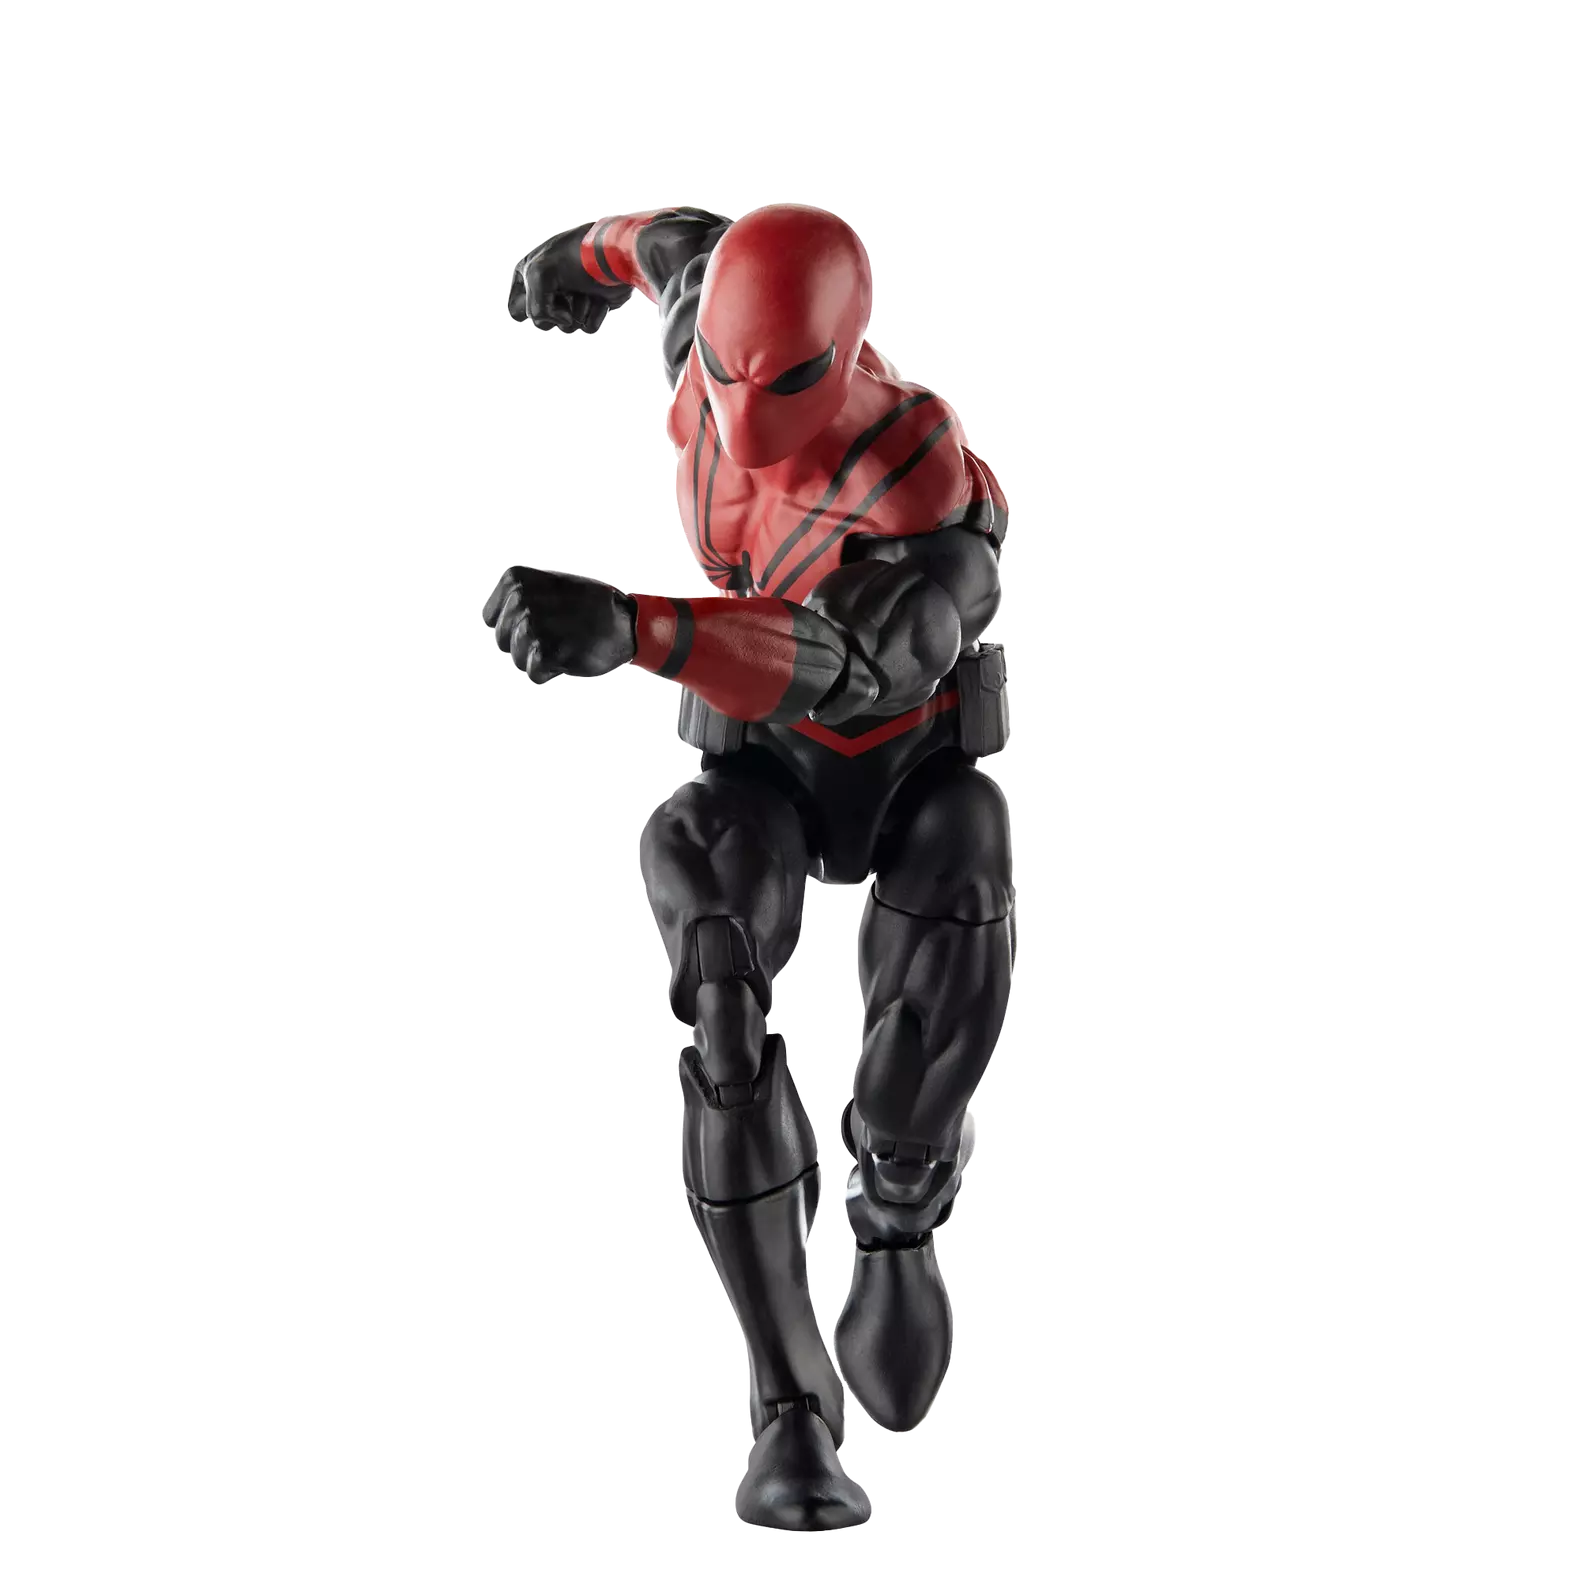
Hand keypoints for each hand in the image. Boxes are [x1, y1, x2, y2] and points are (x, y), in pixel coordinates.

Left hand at [479, 563, 636, 684]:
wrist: (627, 623)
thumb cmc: (588, 606)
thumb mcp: (551, 585)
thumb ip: (518, 597)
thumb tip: (490, 624)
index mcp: (515, 579)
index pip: (489, 619)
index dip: (512, 627)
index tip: (542, 619)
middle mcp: (519, 600)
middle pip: (502, 642)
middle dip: (525, 646)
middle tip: (559, 633)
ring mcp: (531, 626)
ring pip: (517, 660)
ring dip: (540, 660)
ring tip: (565, 644)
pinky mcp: (545, 653)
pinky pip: (532, 675)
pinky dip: (551, 673)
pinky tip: (569, 657)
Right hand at [505, 226, 633, 334]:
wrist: (614, 254)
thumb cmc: (573, 257)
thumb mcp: (538, 275)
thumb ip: (535, 308)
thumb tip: (564, 323)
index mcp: (529, 274)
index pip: (516, 310)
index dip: (529, 309)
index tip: (542, 294)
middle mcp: (550, 287)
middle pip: (543, 323)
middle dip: (557, 311)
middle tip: (568, 290)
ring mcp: (572, 298)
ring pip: (567, 328)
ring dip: (579, 311)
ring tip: (587, 291)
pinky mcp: (594, 306)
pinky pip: (588, 328)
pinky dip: (596, 316)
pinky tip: (601, 300)